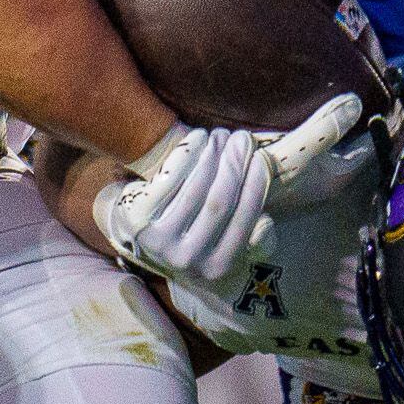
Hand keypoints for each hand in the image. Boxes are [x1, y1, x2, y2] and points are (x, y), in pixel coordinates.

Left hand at [93, 93, 361, 283]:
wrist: (148, 237)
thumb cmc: (200, 236)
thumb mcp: (232, 245)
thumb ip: (257, 239)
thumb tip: (266, 222)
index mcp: (218, 268)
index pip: (243, 221)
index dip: (255, 186)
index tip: (263, 158)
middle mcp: (188, 261)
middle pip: (219, 203)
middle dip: (235, 166)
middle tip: (243, 138)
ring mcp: (159, 243)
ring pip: (195, 190)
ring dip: (212, 157)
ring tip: (222, 135)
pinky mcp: (137, 221)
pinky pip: (167, 180)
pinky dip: (186, 156)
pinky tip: (198, 137)